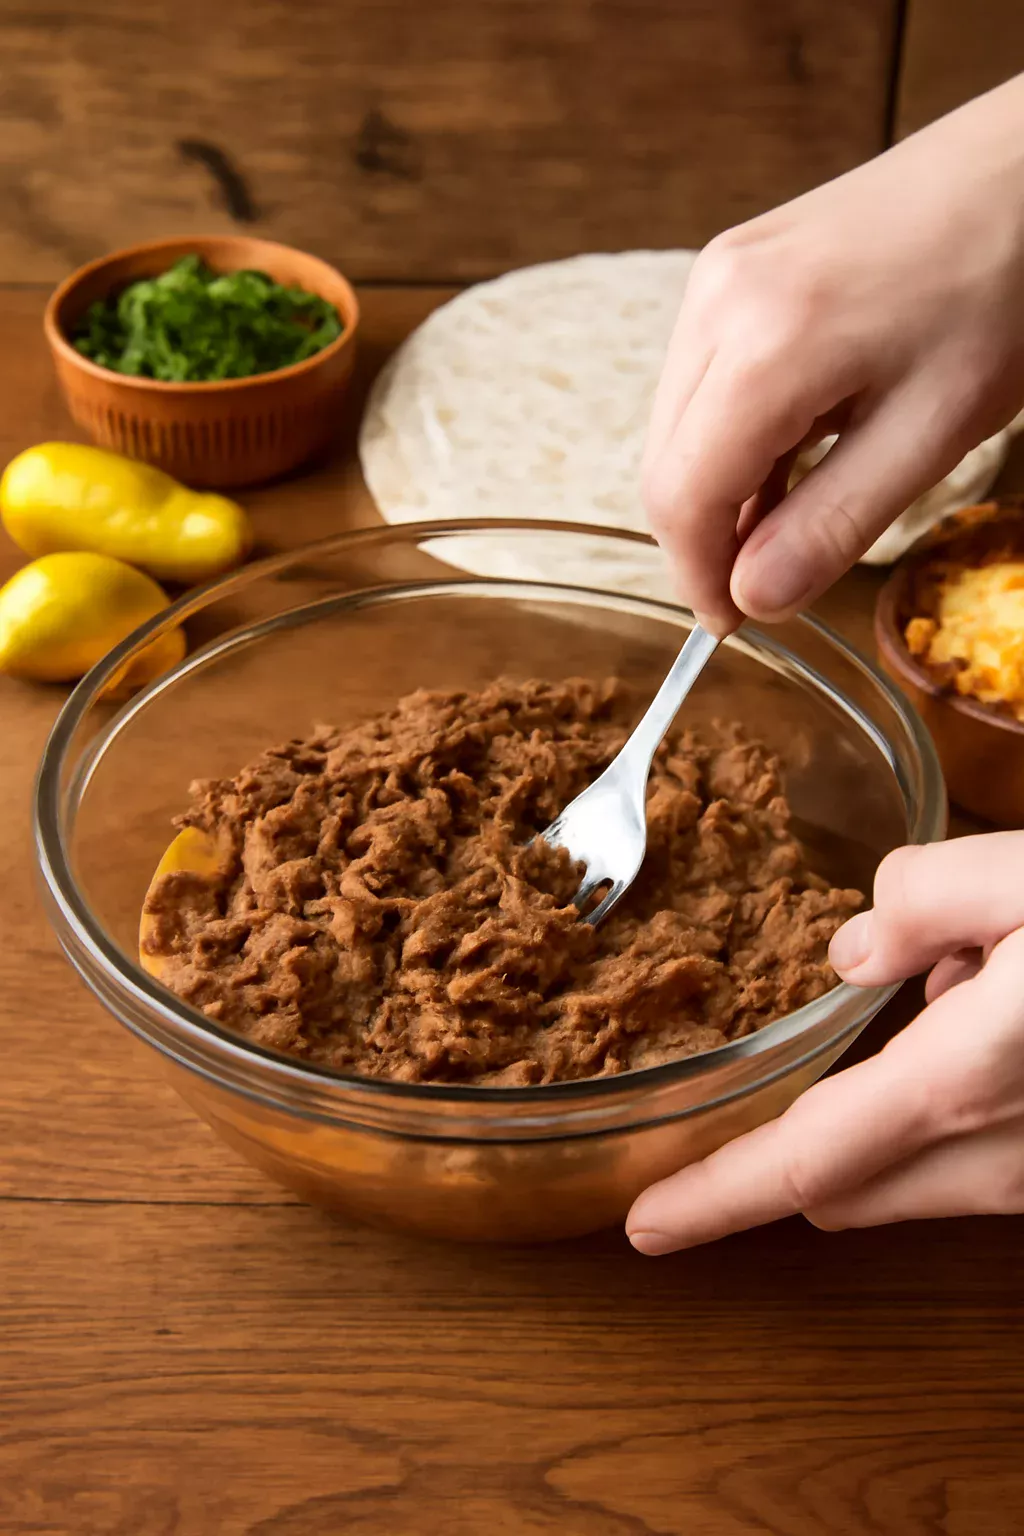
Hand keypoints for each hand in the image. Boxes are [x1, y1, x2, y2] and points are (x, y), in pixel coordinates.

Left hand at [626, 835, 1023, 1252]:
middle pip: (845, 1192)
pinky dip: (941, 1114)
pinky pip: (974, 1166)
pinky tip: (985, 1021)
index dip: (714, 1197)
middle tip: (731, 1106)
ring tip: (930, 992)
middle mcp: (999, 1161)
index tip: (644, 1222)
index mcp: (960, 1083)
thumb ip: (926, 898)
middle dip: (778, 1163)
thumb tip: (853, 949)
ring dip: (875, 1124)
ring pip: (913, 1183)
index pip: (803, 1165)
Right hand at [642, 75, 1023, 634]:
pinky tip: (791, 451)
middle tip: (770, 581)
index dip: (697, 577)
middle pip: (664, 463)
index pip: (680, 497)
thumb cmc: (1000, 289)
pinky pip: (701, 379)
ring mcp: (717, 276)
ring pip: (675, 425)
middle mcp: (717, 303)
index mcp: (765, 347)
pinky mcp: (732, 267)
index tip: (736, 622)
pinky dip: (730, 435)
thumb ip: (832, 524)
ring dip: (720, 487)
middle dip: (705, 538)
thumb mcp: (931, 432)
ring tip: (795, 513)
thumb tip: (753, 599)